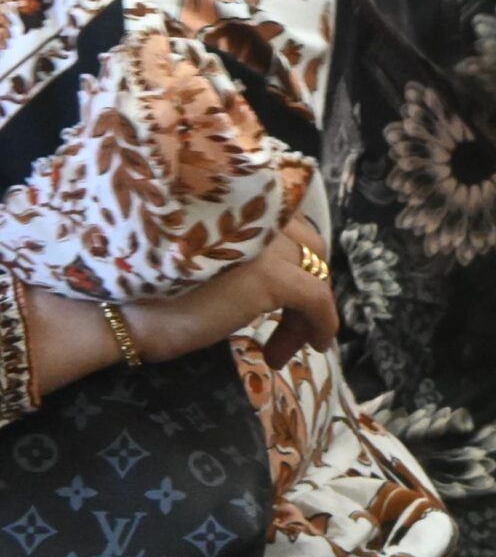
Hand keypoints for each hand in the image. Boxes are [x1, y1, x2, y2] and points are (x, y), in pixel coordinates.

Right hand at [122, 216, 337, 371]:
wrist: (112, 311)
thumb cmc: (138, 292)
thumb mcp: (197, 259)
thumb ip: (234, 251)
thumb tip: (270, 277)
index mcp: (233, 204)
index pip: (286, 226)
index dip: (292, 260)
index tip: (283, 294)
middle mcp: (254, 214)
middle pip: (307, 247)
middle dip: (304, 286)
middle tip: (285, 325)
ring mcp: (264, 244)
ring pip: (313, 274)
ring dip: (304, 315)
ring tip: (279, 351)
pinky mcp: (271, 277)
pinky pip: (318, 299)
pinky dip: (322, 324)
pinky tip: (314, 346)